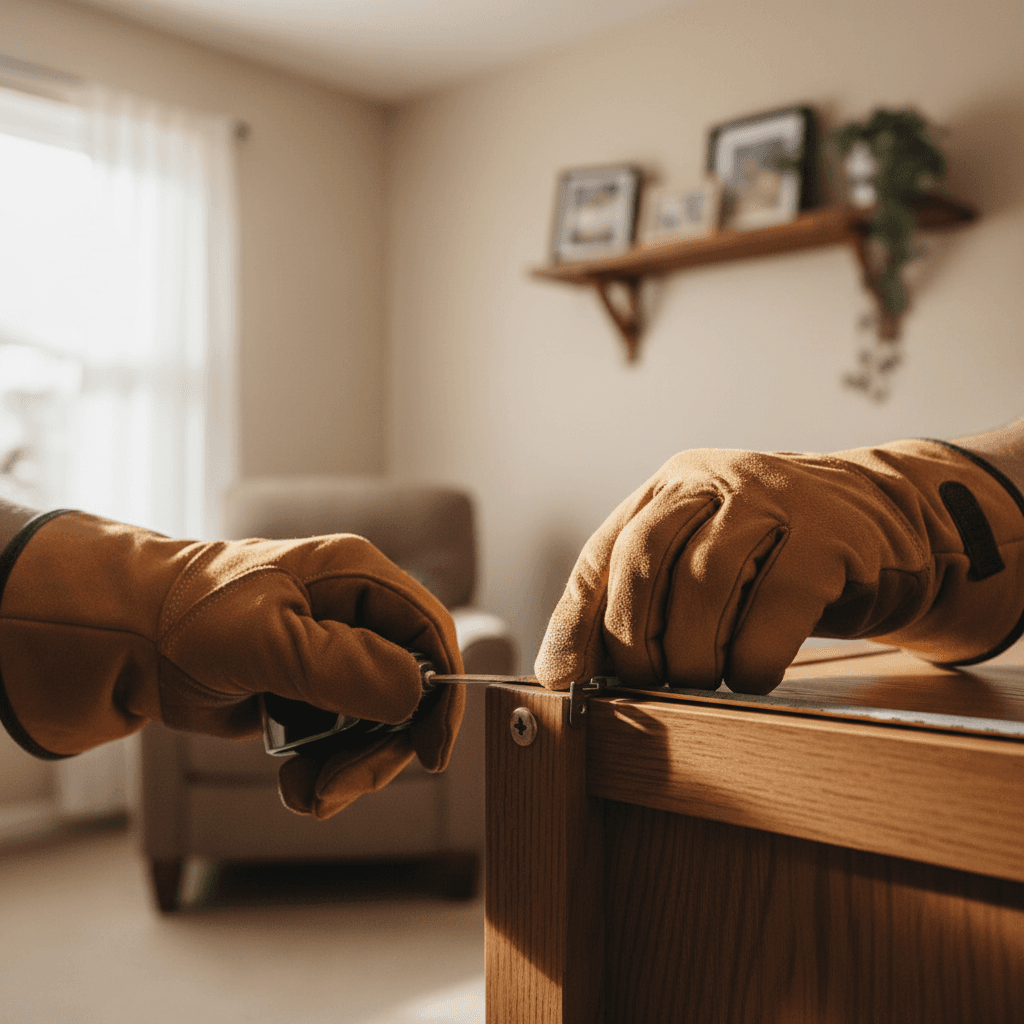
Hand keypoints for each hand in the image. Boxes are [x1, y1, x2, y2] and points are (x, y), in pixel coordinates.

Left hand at [0, 512, 463, 817]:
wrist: (134, 642)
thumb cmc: (192, 617)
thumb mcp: (266, 639)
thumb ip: (344, 666)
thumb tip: (416, 695)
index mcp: (357, 578)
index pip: (430, 632)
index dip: (440, 693)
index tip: (430, 752)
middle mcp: (357, 615)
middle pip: (409, 692)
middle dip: (380, 749)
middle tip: (338, 788)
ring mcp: (338, 658)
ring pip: (381, 727)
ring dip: (350, 770)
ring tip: (306, 794)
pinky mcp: (316, 694)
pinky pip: (346, 743)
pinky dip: (328, 772)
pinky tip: (295, 786)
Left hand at [536, 440, 1023, 695]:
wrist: (886, 521)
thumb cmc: (774, 560)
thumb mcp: (704, 562)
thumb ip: (643, 601)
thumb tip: (569, 675)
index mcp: (670, 488)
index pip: (602, 555)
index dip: (577, 624)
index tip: (563, 685)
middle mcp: (713, 480)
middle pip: (643, 559)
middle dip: (633, 638)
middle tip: (649, 682)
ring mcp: (774, 499)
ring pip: (704, 579)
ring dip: (692, 650)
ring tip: (702, 679)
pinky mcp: (830, 534)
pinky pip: (778, 602)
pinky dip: (754, 654)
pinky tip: (752, 673)